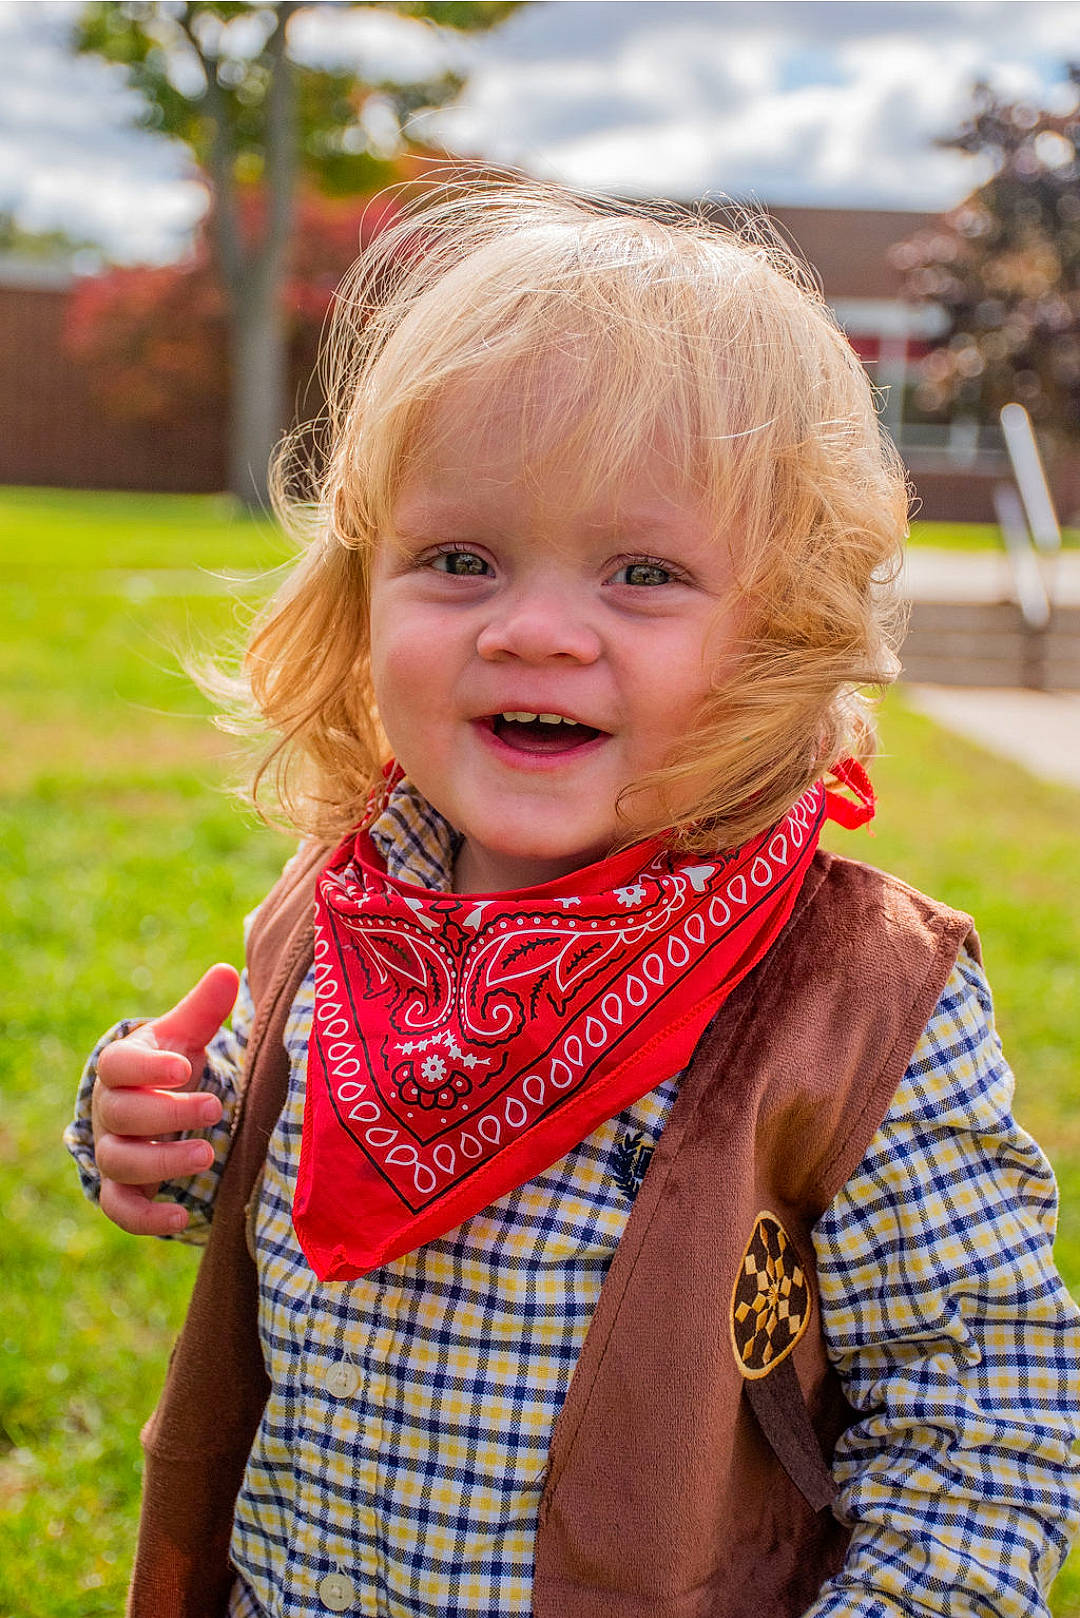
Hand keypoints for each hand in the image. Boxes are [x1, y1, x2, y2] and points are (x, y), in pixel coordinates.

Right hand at [92, 963, 239, 1235]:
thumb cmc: (172, 1065)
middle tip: (214, 1107)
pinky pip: (120, 1208)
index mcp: (123, 1068)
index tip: (185, 1067)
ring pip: (119, 1162)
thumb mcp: (187, 1036)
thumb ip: (204, 1009)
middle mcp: (110, 1110)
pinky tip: (181, 1218)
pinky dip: (146, 1218)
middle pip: (120, 1115)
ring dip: (161, 1162)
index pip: (119, 1065)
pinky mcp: (122, 1189)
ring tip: (207, 1154)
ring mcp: (112, 1151)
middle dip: (165, 1114)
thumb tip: (228, 971)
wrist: (153, 1106)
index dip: (147, 1067)